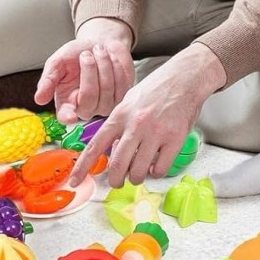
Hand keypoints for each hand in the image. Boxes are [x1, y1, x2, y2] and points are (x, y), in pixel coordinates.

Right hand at [34, 18, 134, 123]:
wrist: (100, 43)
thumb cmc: (77, 53)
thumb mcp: (58, 61)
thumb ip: (48, 79)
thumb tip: (39, 99)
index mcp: (66, 102)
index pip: (65, 116)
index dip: (67, 117)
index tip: (69, 117)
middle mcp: (85, 108)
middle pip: (89, 97)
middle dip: (89, 70)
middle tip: (86, 54)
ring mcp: (104, 106)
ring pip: (106, 90)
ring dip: (103, 64)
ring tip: (98, 51)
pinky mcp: (121, 98)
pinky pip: (120, 85)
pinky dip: (116, 67)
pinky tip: (111, 60)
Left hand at [69, 43, 226, 187]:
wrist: (185, 78)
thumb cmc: (157, 89)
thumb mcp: (128, 101)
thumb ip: (118, 124)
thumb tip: (110, 148)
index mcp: (120, 115)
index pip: (96, 146)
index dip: (83, 167)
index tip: (74, 180)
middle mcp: (135, 125)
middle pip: (117, 166)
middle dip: (115, 180)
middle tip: (118, 181)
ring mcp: (156, 133)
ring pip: (138, 172)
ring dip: (136, 178)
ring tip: (139, 172)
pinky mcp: (174, 139)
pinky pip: (160, 169)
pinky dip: (156, 172)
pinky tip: (156, 165)